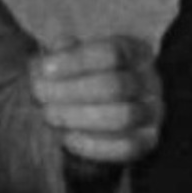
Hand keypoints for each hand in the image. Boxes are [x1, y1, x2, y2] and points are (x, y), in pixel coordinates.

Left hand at [31, 34, 162, 164]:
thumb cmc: (72, 78)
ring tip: (49, 114)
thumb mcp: (65, 59)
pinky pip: (127, 147)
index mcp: (133, 51)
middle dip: (70, 91)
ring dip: (78, 117)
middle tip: (39, 95)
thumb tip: (62, 45)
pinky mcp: (147, 140)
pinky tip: (67, 138)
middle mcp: (149, 80)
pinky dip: (93, 144)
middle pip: (116, 85)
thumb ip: (62, 52)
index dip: (75, 61)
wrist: (84, 113)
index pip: (112, 52)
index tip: (44, 69)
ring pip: (123, 116)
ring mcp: (152, 111)